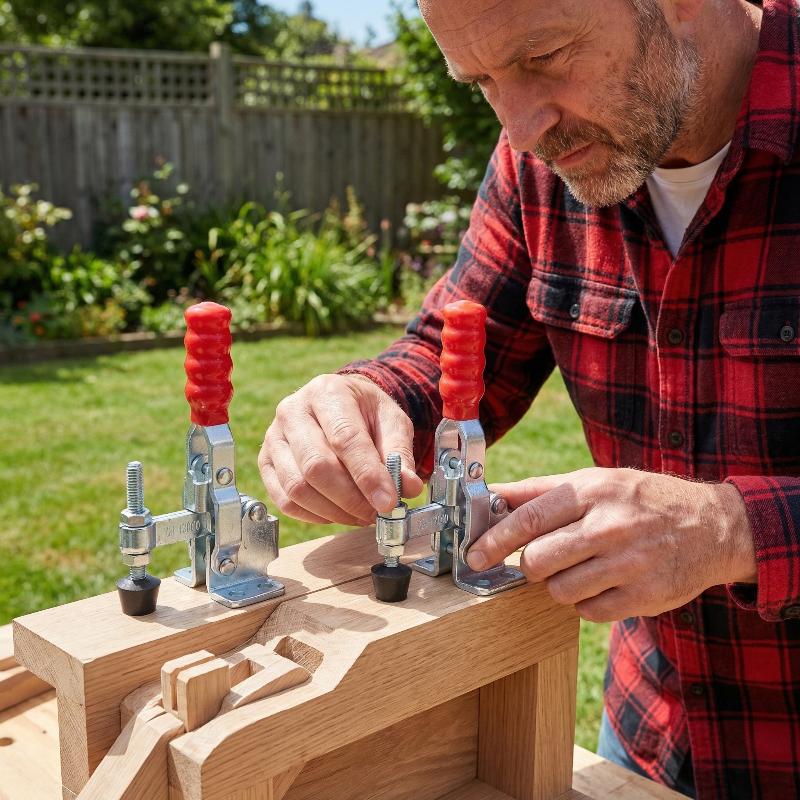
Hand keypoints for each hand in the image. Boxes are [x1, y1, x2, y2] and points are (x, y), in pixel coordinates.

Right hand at [259, 374, 422, 525]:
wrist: (338, 403)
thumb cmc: (365, 412)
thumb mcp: (391, 421)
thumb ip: (400, 453)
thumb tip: (407, 486)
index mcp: (327, 392)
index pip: (345, 438)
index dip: (367, 475)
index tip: (388, 502)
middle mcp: (292, 411)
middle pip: (317, 466)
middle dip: (351, 499)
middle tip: (376, 514)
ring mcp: (274, 437)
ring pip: (298, 488)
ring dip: (334, 512)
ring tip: (360, 514)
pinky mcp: (266, 461)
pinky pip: (284, 500)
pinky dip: (314, 515)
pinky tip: (337, 512)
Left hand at [466, 468, 756, 621]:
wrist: (712, 526)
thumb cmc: (639, 500)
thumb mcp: (593, 481)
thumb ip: (538, 491)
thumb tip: (489, 496)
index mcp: (591, 491)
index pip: (527, 519)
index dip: (493, 540)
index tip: (472, 556)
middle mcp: (609, 526)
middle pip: (538, 561)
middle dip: (530, 565)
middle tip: (544, 559)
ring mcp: (629, 564)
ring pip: (559, 591)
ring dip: (559, 584)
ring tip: (580, 567)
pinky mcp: (644, 597)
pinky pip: (588, 612)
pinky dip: (585, 602)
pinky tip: (602, 583)